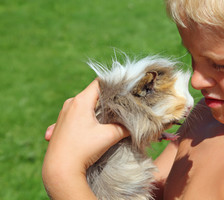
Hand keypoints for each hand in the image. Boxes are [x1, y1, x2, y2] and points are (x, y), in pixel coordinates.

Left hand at [42, 80, 128, 198]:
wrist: (59, 170)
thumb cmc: (83, 150)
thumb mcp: (109, 136)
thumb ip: (124, 127)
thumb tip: (134, 124)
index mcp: (80, 101)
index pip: (99, 83)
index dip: (113, 85)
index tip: (124, 91)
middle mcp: (69, 104)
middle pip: (92, 94)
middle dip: (106, 100)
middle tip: (120, 107)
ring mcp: (63, 114)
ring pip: (83, 105)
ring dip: (95, 110)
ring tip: (106, 120)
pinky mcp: (59, 125)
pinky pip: (75, 116)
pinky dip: (84, 119)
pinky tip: (90, 128)